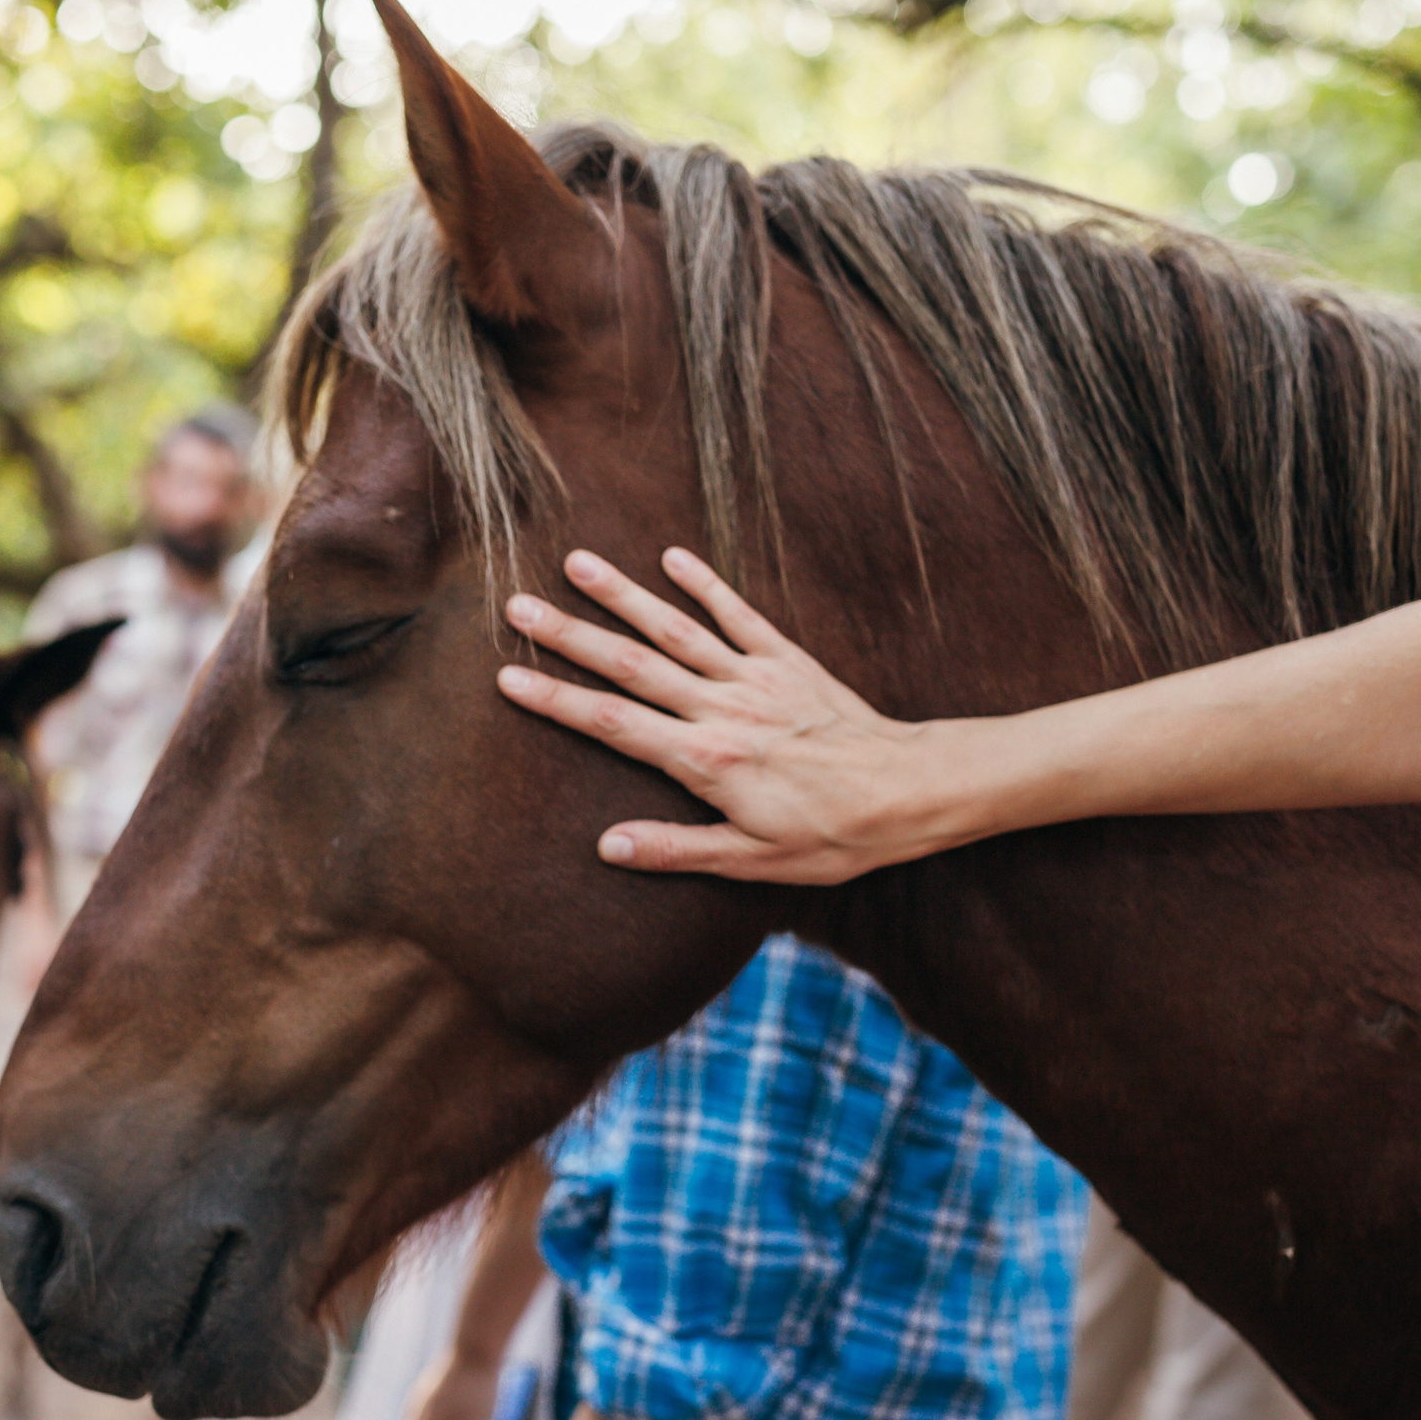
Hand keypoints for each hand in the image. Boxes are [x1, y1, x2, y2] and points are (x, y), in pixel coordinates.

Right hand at [496, 547, 952, 883]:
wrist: (912, 793)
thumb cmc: (833, 837)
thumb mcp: (753, 862)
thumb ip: (677, 850)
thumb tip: (609, 848)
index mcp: (706, 761)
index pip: (613, 725)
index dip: (556, 700)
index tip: (508, 677)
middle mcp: (722, 710)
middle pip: (630, 666)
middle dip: (569, 635)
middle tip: (516, 606)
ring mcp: (755, 679)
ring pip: (676, 630)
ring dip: (623, 595)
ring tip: (576, 562)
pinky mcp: (788, 661)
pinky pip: (740, 616)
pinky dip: (707, 585)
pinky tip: (672, 557)